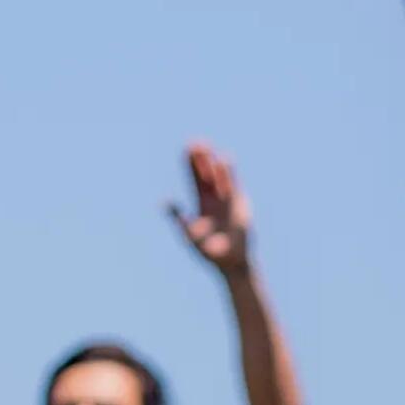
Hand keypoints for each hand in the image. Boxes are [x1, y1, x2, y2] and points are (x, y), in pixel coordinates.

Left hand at [170, 143, 254, 273]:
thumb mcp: (190, 237)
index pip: (195, 180)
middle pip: (206, 175)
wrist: (232, 262)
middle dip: (201, 160)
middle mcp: (214, 200)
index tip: (187, 150)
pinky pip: (232, 184)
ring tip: (208, 148)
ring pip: (219, 178)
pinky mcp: (239, 204)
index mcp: (202, 205)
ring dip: (213, 164)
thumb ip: (179, 219)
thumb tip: (166, 203)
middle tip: (195, 143)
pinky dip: (227, 173)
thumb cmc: (210, 253)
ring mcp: (227, 201)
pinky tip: (224, 159)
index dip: (191, 165)